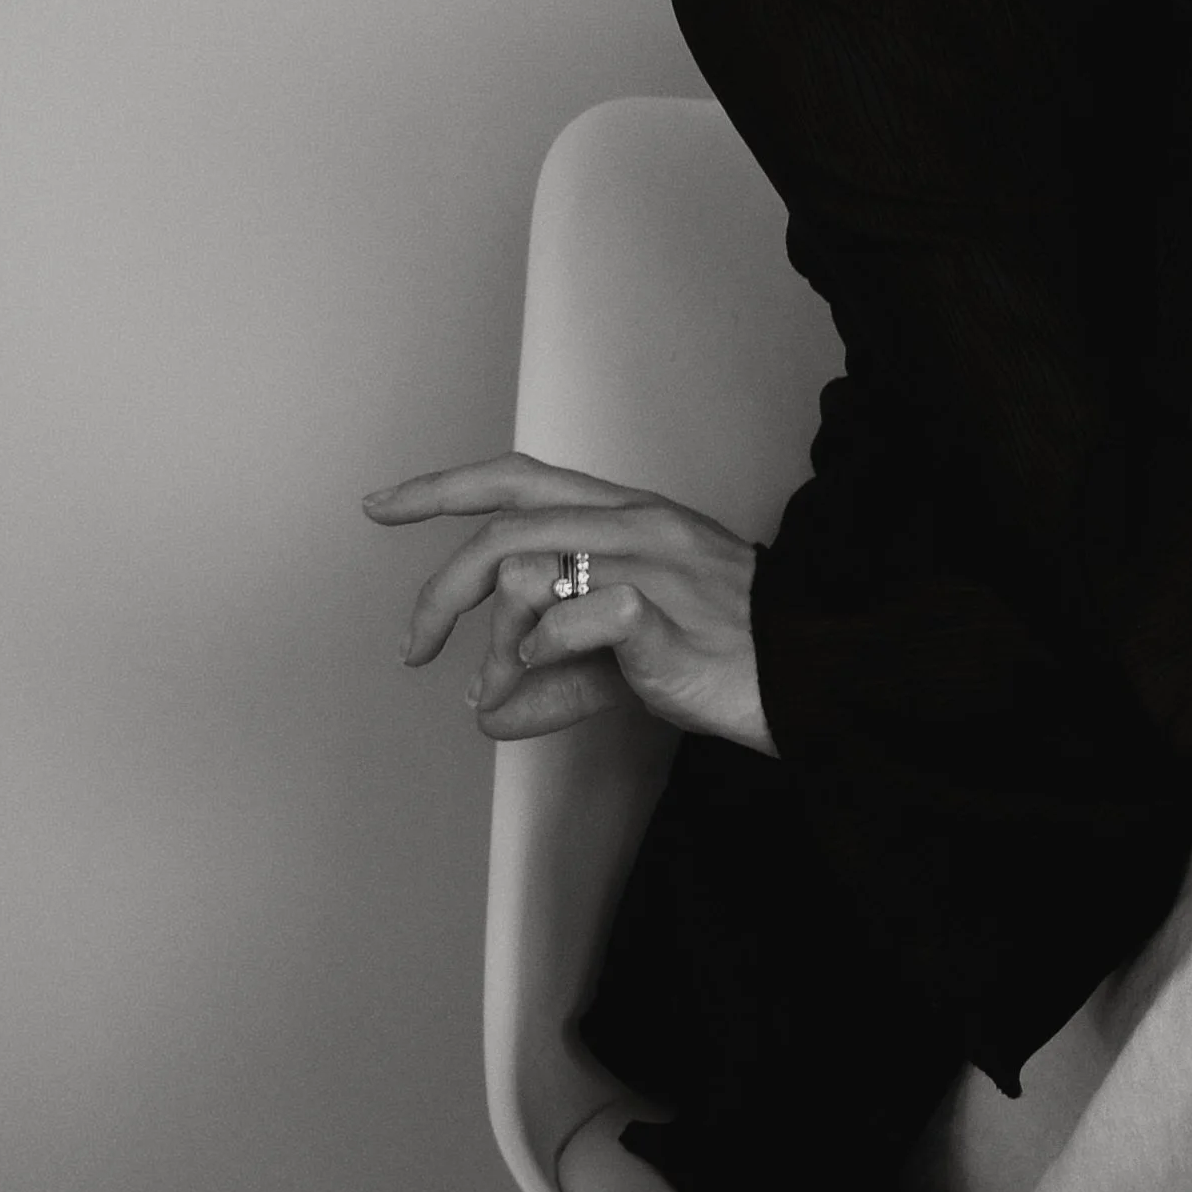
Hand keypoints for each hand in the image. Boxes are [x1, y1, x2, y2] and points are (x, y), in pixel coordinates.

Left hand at [362, 450, 775, 753]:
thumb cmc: (727, 657)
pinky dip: (540, 653)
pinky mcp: (658, 611)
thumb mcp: (625, 663)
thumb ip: (556, 679)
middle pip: (503, 528)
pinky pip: (572, 616)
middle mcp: (632, 523)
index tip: (382, 506)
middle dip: (440, 589)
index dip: (443, 487)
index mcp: (625, 515)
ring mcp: (647, 561)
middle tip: (413, 647)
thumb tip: (488, 713)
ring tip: (501, 692)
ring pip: (526, 573)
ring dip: (493, 646)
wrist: (809, 676)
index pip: (519, 478)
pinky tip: (542, 680)